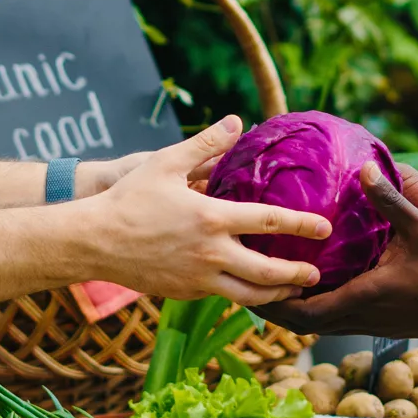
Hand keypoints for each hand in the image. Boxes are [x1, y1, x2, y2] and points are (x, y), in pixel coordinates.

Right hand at [75, 116, 332, 305]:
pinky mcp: (184, 293)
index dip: (301, 225)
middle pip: (267, 272)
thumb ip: (205, 143)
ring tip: (293, 291)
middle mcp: (210, 253)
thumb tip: (236, 121)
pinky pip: (222, 297)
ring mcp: (197, 278)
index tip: (324, 228)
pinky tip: (252, 290)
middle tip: (316, 274)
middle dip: (297, 275)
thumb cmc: (129, 198)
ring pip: (248, 296)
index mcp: (211, 218)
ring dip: (275, 295)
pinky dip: (243, 296)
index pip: (269, 223)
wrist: (93, 241)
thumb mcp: (165, 162)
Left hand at [253, 162, 417, 337]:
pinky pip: (343, 319)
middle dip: (275, 308)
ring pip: (324, 324)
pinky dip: (323, 306)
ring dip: (299, 308)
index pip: (304, 313)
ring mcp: (376, 324)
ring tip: (278, 279)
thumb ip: (389, 198)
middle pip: (305, 324)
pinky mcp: (388, 324)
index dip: (272, 303)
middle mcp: (364, 317)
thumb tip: (363, 164)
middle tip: (252, 282)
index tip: (250, 284)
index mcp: (364, 298)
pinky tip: (323, 282)